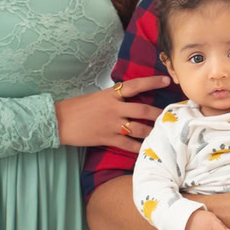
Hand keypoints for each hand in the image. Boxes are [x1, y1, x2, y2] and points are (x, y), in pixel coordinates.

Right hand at [54, 75, 170, 150]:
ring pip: (138, 128)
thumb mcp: (97, 97)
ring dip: (152, 131)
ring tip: (162, 134)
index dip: (152, 82)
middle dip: (158, 113)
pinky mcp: (106, 138)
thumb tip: (130, 98)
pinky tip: (147, 150)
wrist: (58, 121)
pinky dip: (138, 148)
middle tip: (170, 115)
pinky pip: (127, 144)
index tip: (165, 80)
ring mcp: (111, 124)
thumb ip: (114, 98)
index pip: (135, 85)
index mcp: (111, 94)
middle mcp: (113, 108)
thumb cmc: (77, 107)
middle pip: (142, 109)